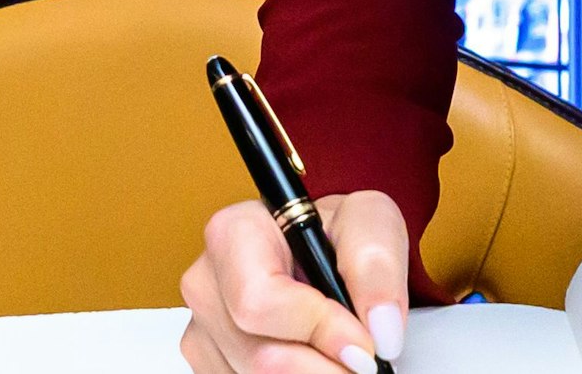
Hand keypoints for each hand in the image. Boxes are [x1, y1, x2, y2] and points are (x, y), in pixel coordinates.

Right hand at [179, 191, 410, 373]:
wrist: (328, 255)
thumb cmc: (339, 233)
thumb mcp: (371, 221)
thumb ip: (377, 265)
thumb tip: (379, 329)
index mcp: (234, 232)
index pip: (258, 301)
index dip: (316, 329)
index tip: (363, 343)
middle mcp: (207, 282)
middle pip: (259, 355)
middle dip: (321, 366)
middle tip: (361, 359)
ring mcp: (202, 330)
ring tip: (337, 351)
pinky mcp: (209, 364)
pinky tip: (311, 358)